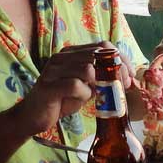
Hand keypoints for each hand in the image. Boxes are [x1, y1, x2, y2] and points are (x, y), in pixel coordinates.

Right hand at [10, 42, 135, 136]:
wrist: (33, 117)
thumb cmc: (61, 101)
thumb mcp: (85, 86)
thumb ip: (100, 78)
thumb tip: (125, 76)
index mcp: (71, 53)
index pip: (103, 46)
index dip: (121, 59)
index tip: (129, 76)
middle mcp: (61, 57)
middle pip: (98, 55)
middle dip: (115, 73)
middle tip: (121, 88)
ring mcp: (53, 70)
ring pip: (88, 69)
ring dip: (98, 85)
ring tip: (96, 95)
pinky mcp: (49, 86)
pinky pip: (76, 86)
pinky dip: (84, 95)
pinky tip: (81, 100)